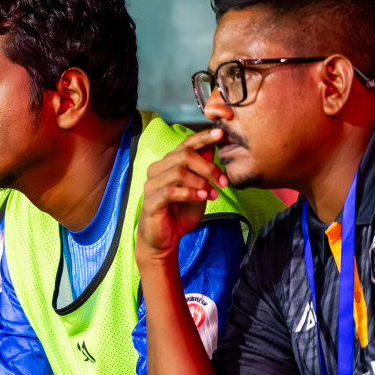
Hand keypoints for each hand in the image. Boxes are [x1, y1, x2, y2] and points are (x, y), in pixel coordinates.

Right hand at [137, 129, 231, 258]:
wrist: (165, 240)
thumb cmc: (180, 213)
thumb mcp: (199, 188)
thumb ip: (204, 170)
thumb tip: (214, 148)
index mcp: (168, 164)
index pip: (185, 144)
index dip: (203, 137)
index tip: (221, 134)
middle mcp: (157, 170)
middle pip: (184, 155)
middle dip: (208, 167)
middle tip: (223, 181)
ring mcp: (151, 185)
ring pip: (178, 172)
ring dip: (200, 182)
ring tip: (212, 194)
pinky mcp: (151, 202)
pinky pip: (171, 191)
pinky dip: (190, 193)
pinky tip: (201, 198)